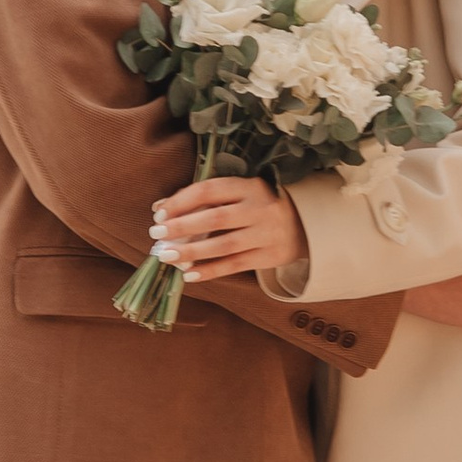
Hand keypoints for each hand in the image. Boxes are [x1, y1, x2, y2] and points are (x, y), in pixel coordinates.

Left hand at [152, 172, 307, 283]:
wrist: (305, 225)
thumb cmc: (260, 206)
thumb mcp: (240, 193)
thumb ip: (206, 199)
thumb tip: (161, 208)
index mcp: (249, 186)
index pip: (210, 190)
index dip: (182, 201)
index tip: (159, 213)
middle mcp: (259, 209)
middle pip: (215, 218)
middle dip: (182, 227)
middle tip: (156, 235)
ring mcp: (266, 234)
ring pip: (224, 246)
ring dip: (192, 252)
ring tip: (166, 256)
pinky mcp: (269, 256)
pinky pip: (235, 265)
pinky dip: (210, 271)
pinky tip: (188, 275)